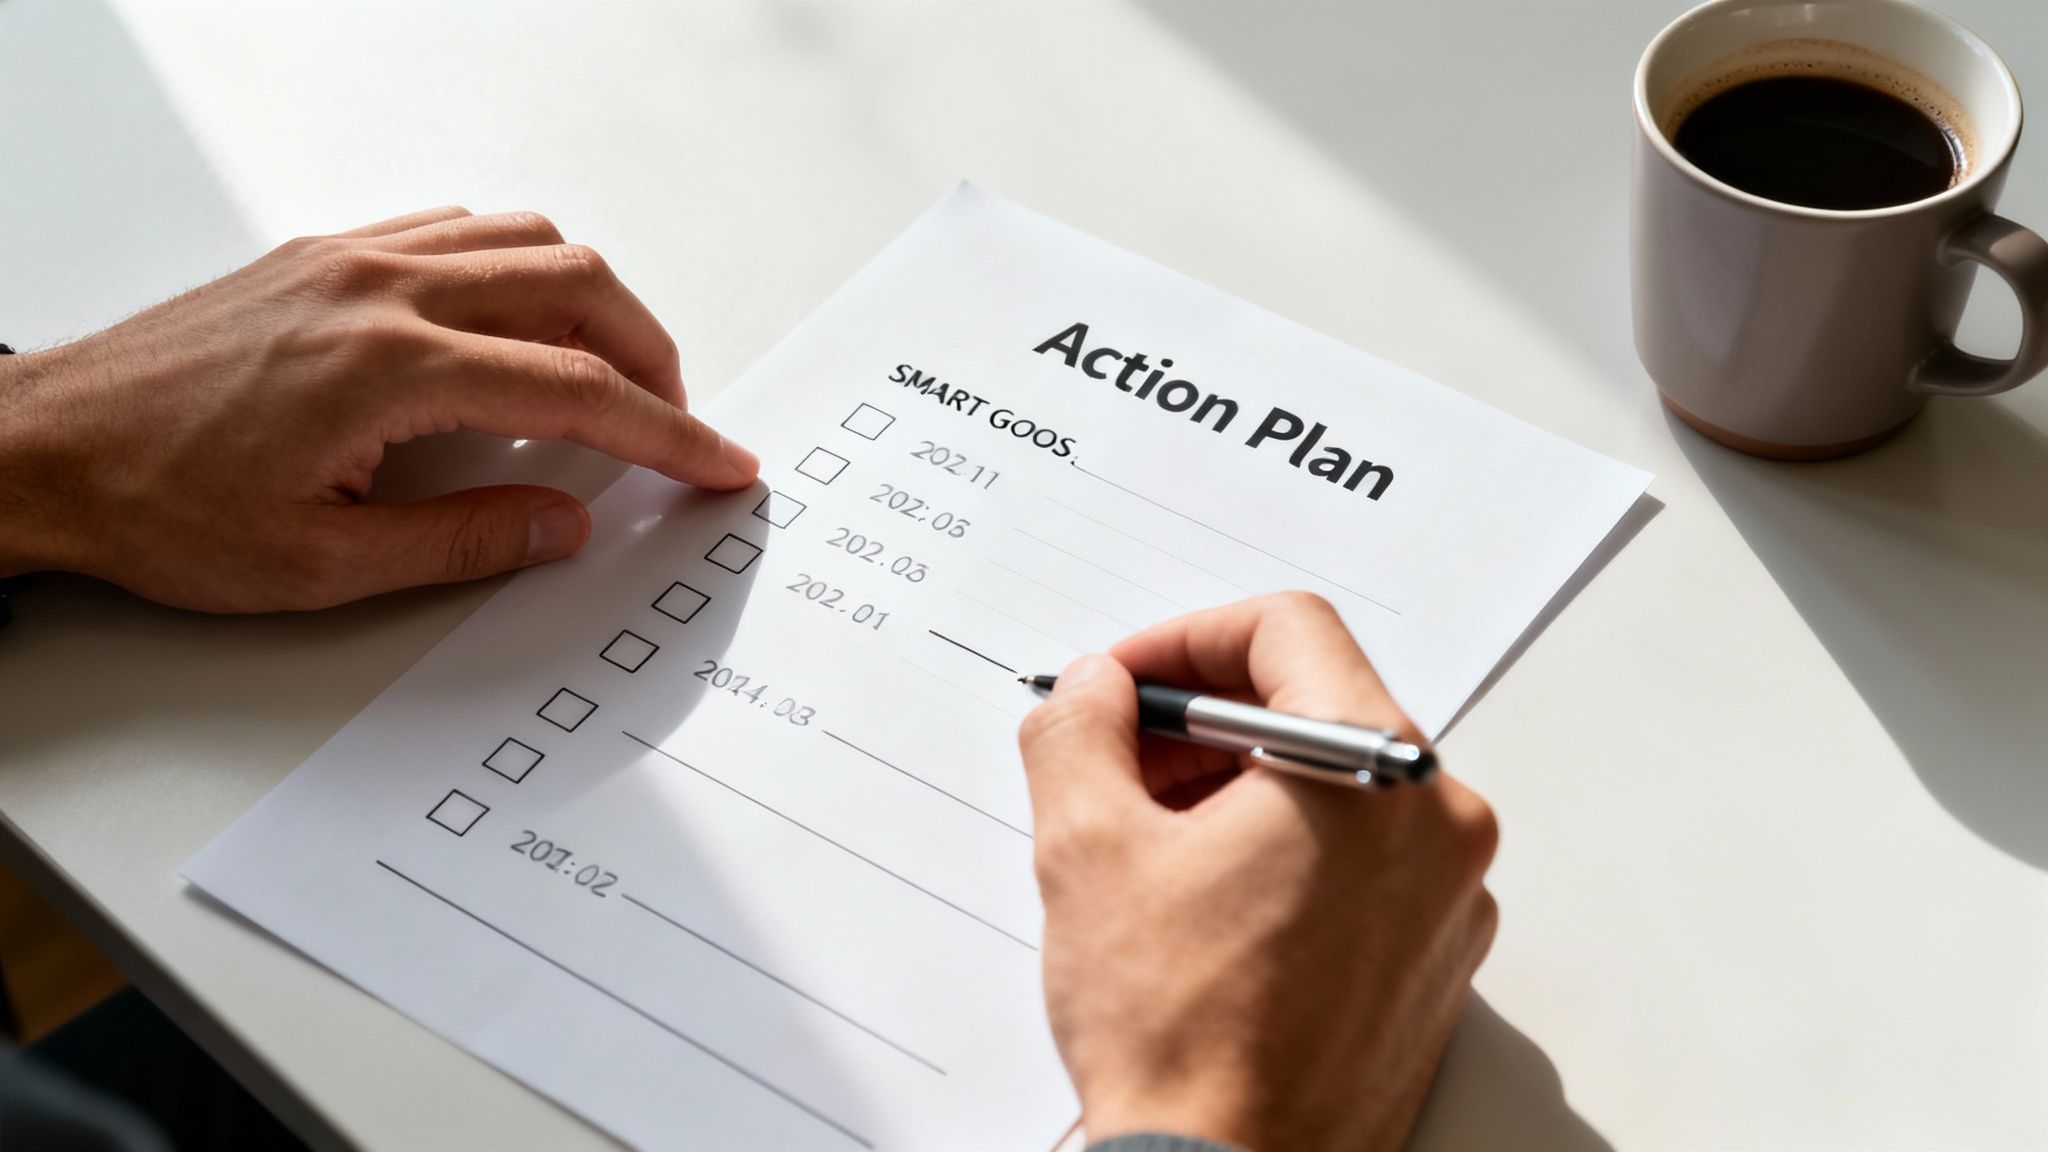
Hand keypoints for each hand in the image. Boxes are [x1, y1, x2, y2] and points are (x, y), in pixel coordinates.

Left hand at [0, 206, 756, 610]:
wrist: (42, 448)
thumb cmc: (158, 507)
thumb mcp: (320, 565)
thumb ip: (464, 542)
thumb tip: (565, 524)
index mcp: (389, 367)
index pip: (577, 388)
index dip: (668, 433)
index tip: (721, 462)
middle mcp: (380, 288)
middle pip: (576, 284)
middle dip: (651, 355)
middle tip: (674, 427)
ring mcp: (351, 257)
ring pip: (525, 238)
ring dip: (592, 300)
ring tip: (610, 375)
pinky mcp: (324, 253)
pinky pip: (459, 229)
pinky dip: (520, 268)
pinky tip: (517, 325)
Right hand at [1018, 592, 1497, 1151]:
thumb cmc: (1178, 1036)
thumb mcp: (1086, 848)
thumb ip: (1081, 731)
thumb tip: (1092, 690)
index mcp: (1373, 773)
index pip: (1289, 631)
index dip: (1184, 639)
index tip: (1124, 683)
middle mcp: (1437, 825)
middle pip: (1317, 706)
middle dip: (1201, 723)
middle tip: (1116, 758)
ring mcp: (1447, 899)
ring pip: (1338, 785)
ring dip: (1236, 786)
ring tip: (1146, 838)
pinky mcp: (1434, 960)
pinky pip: (1361, 861)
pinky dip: (1282, 850)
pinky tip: (1201, 900)